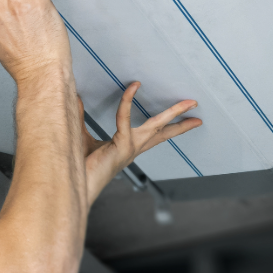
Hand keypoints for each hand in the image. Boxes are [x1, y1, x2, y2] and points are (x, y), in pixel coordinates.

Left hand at [80, 82, 201, 203]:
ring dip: (173, 113)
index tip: (179, 113)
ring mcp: (130, 148)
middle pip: (163, 132)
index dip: (167, 123)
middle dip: (181, 122)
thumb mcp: (81, 136)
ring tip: (189, 103)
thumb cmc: (79, 165)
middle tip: (197, 111)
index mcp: (129, 147)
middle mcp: (133, 148)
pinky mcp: (121, 146)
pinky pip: (125, 119)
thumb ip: (80, 117)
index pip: (154, 134)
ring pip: (156, 126)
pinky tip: (133, 87)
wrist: (76, 186)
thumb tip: (74, 97)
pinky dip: (128, 102)